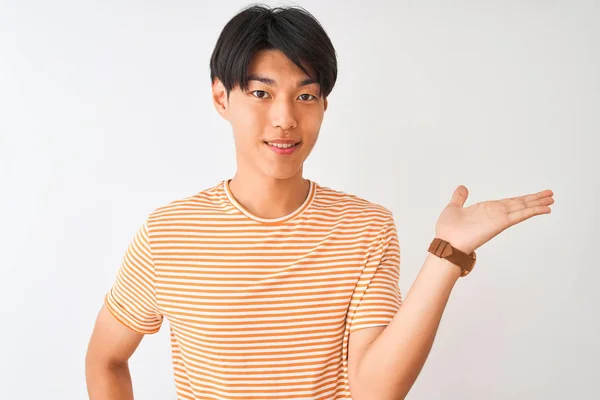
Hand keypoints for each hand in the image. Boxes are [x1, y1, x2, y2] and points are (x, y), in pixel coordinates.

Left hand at [435, 185, 554, 253]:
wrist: (446, 244)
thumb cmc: (448, 230)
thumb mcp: (453, 208)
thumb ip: (459, 198)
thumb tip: (462, 188)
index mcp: (486, 210)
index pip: (509, 202)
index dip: (522, 198)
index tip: (535, 195)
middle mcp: (495, 214)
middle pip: (519, 204)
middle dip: (535, 199)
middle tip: (551, 195)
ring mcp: (499, 219)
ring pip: (522, 209)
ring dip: (537, 204)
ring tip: (552, 199)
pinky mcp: (500, 223)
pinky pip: (519, 215)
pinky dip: (531, 211)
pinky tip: (543, 208)